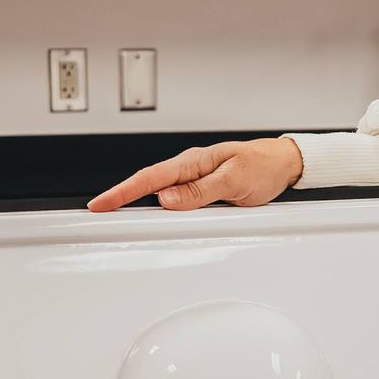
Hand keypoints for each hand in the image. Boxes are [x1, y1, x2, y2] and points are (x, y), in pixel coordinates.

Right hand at [88, 138, 303, 212]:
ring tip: (114, 216)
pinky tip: (149, 215)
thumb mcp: (234, 181)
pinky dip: (157, 207)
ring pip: (158, 193)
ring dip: (135, 202)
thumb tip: (167, 199)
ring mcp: (193, 180)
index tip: (101, 204)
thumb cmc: (262, 167)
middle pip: (146, 185)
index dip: (122, 192)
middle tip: (97, 213)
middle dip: (119, 197)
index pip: (150, 179)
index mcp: (193, 163)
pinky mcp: (200, 190)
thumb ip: (199, 191)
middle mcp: (189, 169)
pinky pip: (174, 199)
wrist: (282, 163)